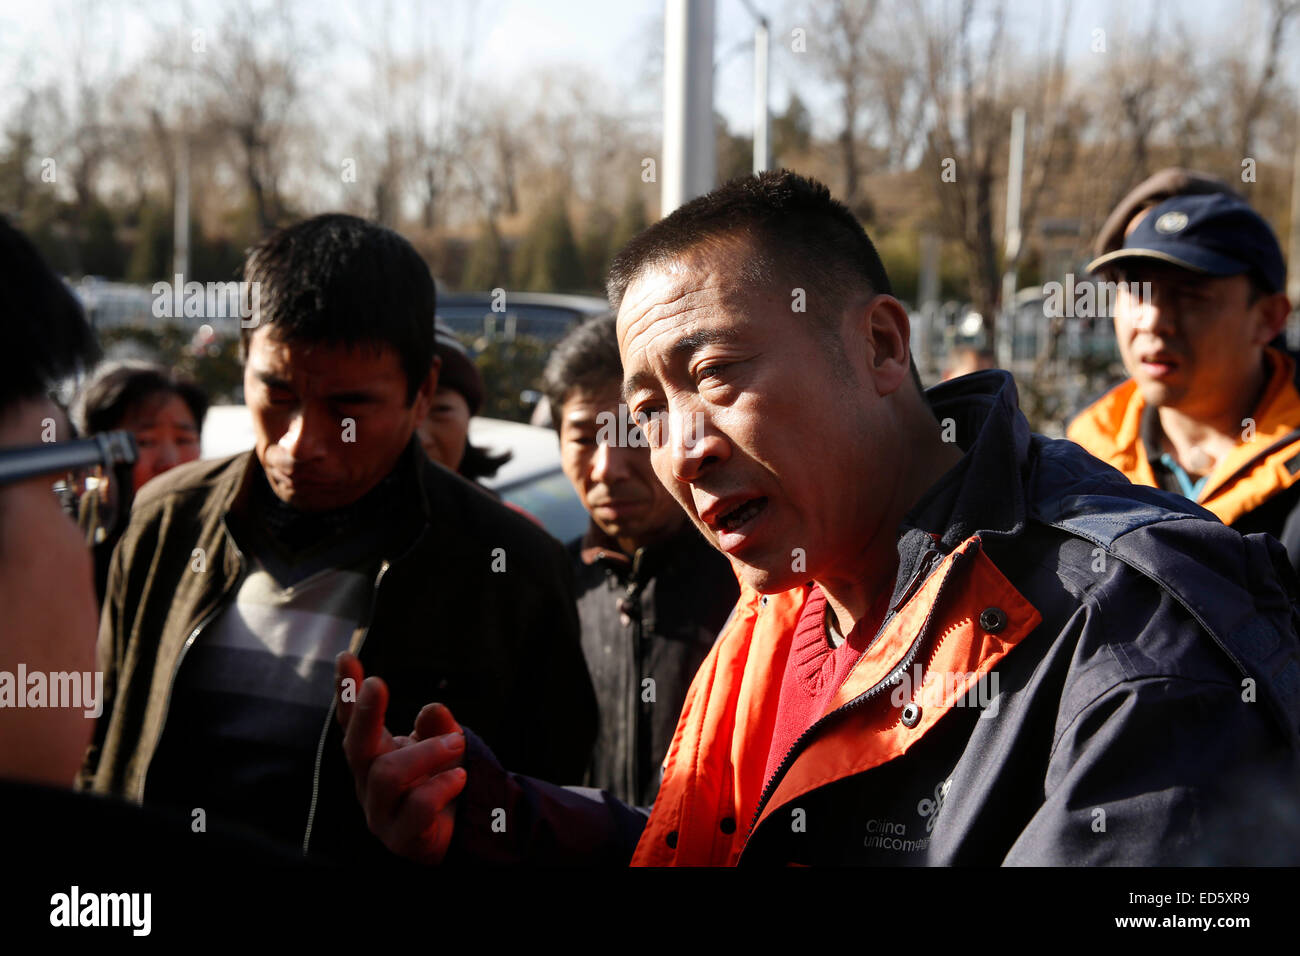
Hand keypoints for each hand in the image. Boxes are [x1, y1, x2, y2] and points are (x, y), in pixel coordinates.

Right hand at [335, 652, 467, 863]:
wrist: (460, 829)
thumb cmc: (440, 780)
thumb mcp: (440, 745)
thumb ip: (436, 727)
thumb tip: (432, 708)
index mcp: (374, 755)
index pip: (352, 722)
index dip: (347, 693)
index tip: (346, 657)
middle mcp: (368, 782)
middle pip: (354, 747)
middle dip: (364, 713)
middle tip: (379, 683)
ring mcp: (381, 813)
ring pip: (386, 775)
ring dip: (426, 752)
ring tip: (456, 743)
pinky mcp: (401, 837)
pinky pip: (416, 808)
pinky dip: (440, 787)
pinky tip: (459, 777)